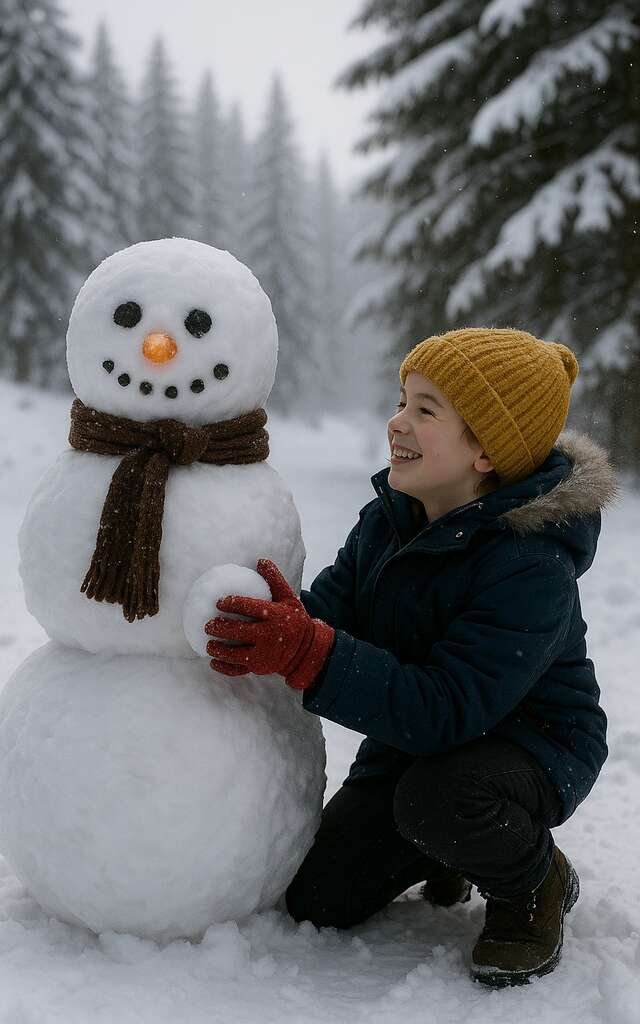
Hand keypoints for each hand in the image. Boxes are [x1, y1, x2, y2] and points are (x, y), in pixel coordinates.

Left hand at [204, 559, 334, 689]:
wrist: (306, 650)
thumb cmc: (294, 620)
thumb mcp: (289, 598)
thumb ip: (275, 580)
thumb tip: (261, 560)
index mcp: (276, 616)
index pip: (250, 608)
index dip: (232, 604)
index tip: (219, 602)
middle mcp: (270, 636)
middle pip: (239, 632)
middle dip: (220, 628)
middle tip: (208, 625)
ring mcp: (265, 655)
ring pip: (236, 654)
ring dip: (218, 649)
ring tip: (208, 644)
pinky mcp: (260, 668)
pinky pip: (238, 670)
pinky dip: (224, 668)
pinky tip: (213, 662)